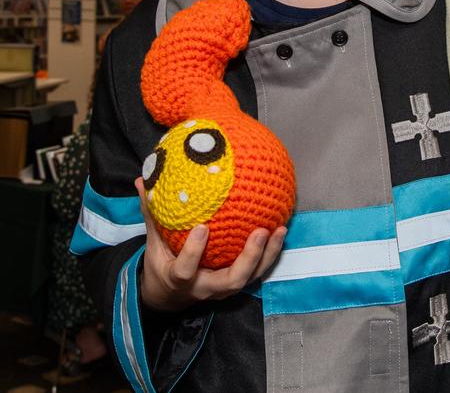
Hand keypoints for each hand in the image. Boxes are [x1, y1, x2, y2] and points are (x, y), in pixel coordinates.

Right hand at [135, 177, 285, 310]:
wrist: (168, 298)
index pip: (186, 270)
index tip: (202, 228)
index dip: (195, 252)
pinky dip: (270, 254)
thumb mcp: (152, 243)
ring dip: (267, 256)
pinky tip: (280, 230)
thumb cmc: (161, 265)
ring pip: (250, 279)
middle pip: (231, 280)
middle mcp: (204, 288)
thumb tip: (142, 180)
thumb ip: (151, 213)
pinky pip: (256, 273)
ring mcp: (222, 290)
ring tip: (280, 229)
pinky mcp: (235, 286)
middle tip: (260, 231)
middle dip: (248, 258)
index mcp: (179, 279)